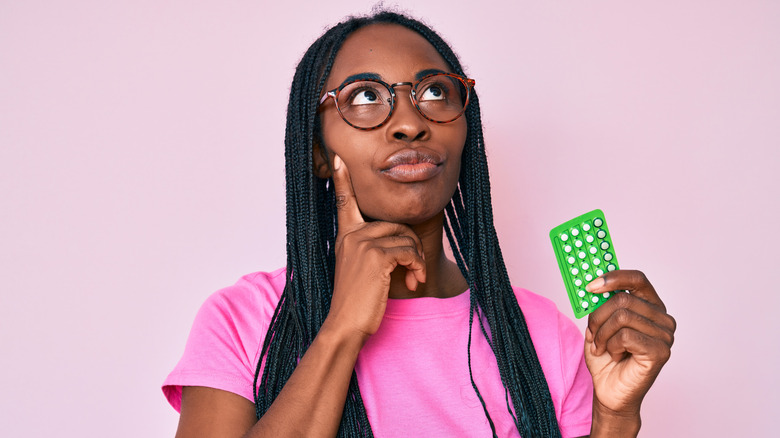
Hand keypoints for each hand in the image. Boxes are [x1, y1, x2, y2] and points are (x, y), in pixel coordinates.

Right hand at [324, 154, 426, 338]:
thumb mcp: (359, 269)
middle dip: (412, 248)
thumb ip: (370, 250)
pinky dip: (418, 267)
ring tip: (414, 279)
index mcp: (345, 237)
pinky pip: (410, 252)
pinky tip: (413, 283)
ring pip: (407, 238)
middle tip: (414, 271)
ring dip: (417, 261)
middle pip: (397, 224)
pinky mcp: (376, 256)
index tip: (338, 159)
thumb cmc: (357, 302)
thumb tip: (400, 242)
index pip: (344, 202)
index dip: (341, 180)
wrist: (346, 324)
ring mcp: (363, 244)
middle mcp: (352, 236)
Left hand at [584, 270, 675, 417]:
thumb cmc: (606, 358)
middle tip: (591, 332)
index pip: (637, 279)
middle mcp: (662, 318)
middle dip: (598, 316)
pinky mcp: (661, 351)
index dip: (613, 277)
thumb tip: (592, 284)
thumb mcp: (598, 324)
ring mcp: (665, 335)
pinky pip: (625, 336)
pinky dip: (611, 345)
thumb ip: (600, 303)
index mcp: (650, 306)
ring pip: (621, 316)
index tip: (590, 285)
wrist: (609, 391)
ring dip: (602, 334)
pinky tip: (615, 355)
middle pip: (623, 298)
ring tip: (602, 347)